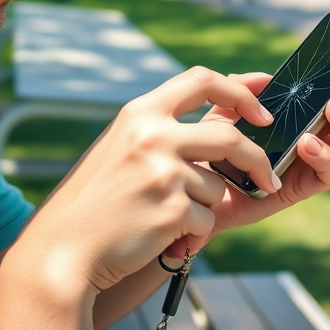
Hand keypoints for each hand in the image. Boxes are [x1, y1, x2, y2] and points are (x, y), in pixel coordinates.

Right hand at [8, 67, 279, 294]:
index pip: (201, 79)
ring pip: (216, 187)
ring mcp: (162, 172)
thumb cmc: (95, 202)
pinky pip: (206, 220)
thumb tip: (224, 116)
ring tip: (162, 218)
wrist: (62, 250)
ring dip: (202, 207)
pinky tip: (159, 238)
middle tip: (268, 179)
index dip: (239, 92)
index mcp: (139, 113)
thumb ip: (162, 129)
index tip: (261, 113)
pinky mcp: (172, 210)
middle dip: (256, 160)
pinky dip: (192, 233)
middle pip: (229, 137)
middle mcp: (152, 135)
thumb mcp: (121, 147)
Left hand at [162, 51, 329, 257]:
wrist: (192, 192)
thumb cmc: (210, 148)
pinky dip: (326, 156)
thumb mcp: (220, 110)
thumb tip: (267, 78)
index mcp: (300, 108)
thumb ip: (240, 89)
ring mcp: (314, 158)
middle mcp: (316, 130)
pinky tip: (308, 144)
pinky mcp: (303, 185)